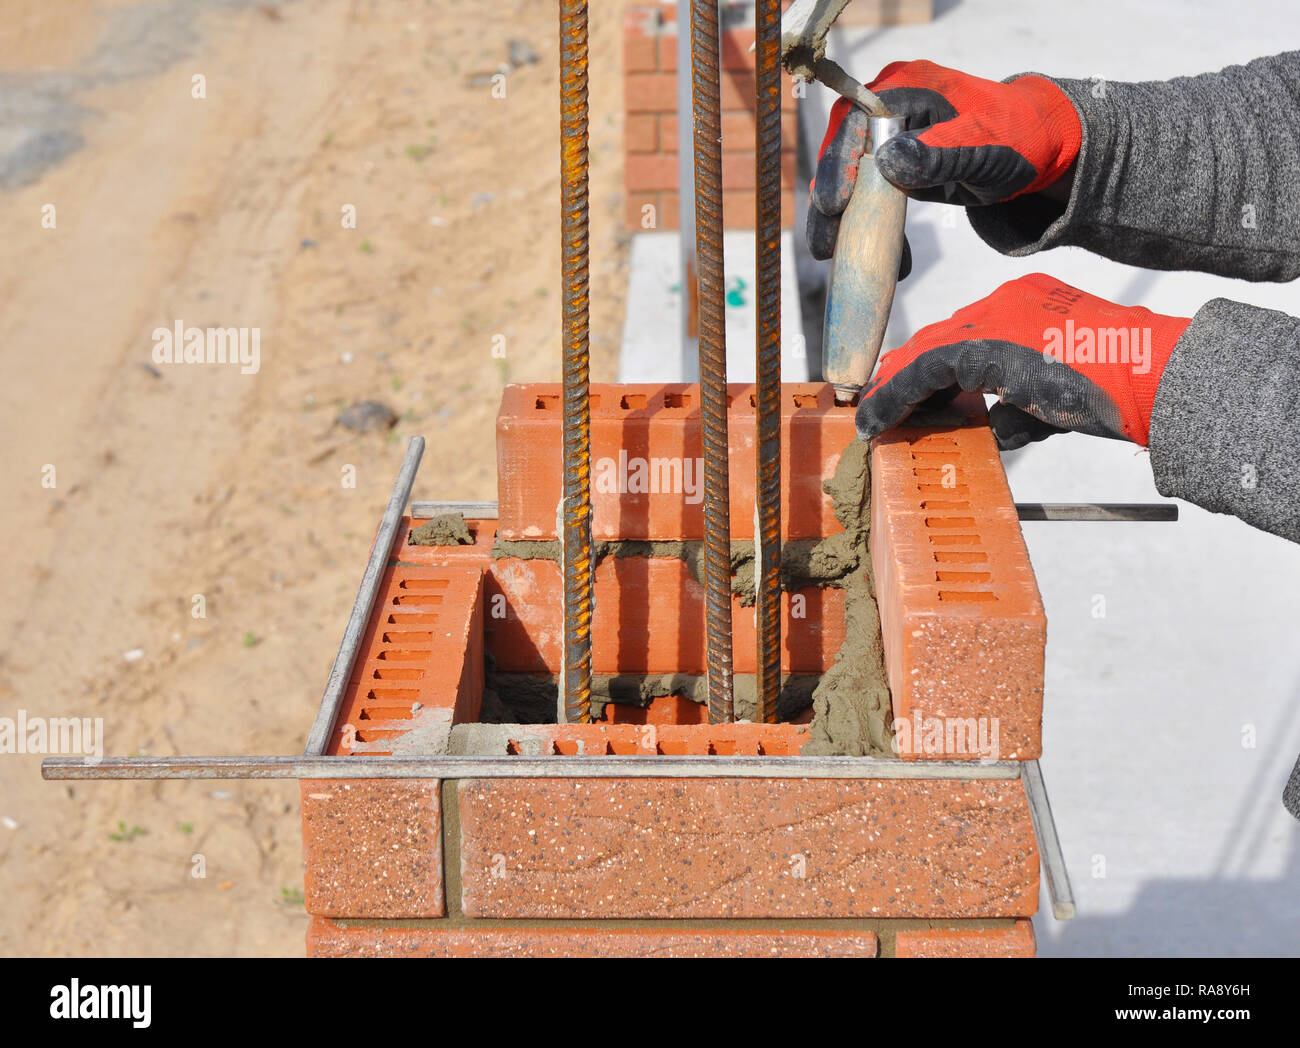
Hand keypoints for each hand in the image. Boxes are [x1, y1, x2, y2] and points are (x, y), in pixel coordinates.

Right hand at [808, 60, 1081, 260]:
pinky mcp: (892, 169)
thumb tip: (888, 162)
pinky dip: (877, 230)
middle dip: (832, 201)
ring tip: (839, 259)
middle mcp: (888, 109)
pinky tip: (893, 262)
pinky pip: (872, 198)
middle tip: (825, 244)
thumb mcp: (985, 146)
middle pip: (843, 153)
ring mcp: (887, 140)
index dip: (839, 161)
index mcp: (907, 88)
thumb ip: (941, 152)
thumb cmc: (1017, 137)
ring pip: (851, 180)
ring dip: (847, 223)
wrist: (1035, 148)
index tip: (834, 204)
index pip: (856, 121)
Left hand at [857, 274, 1191, 448]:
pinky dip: (896, 397)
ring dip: (894, 388)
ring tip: (871, 415)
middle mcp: (1006, 301)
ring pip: (924, 351)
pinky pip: (922, 372)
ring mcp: (994, 318)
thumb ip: (1022, 404)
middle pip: (939, 336)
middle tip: (876, 401)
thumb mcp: (1060, 393)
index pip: (966, 332)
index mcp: (1028, 304)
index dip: (931, 362)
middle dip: (904, 372)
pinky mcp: (983, 345)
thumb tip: (997, 425)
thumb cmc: (1119, 387)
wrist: (1148, 376)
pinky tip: (879, 420)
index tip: (909, 388)